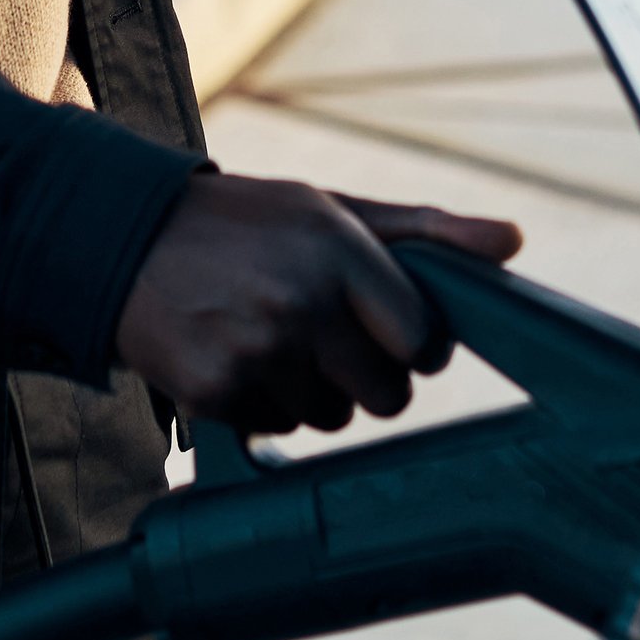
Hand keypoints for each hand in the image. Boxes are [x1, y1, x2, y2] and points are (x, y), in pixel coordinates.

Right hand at [113, 173, 524, 435]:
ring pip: (332, 418)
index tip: (387, 329)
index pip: (423, 341)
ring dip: (313, 391)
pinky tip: (234, 353)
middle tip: (325, 336)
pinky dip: (263, 403)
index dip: (412, 343)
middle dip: (368, 376)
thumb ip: (426, 231)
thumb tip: (513, 242)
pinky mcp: (215, 392)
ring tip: (270, 336)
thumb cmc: (249, 225)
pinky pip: (278, 428)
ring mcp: (256, 351)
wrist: (126, 239)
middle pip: (387, 395)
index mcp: (339, 250)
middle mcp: (301, 302)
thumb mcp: (332, 211)